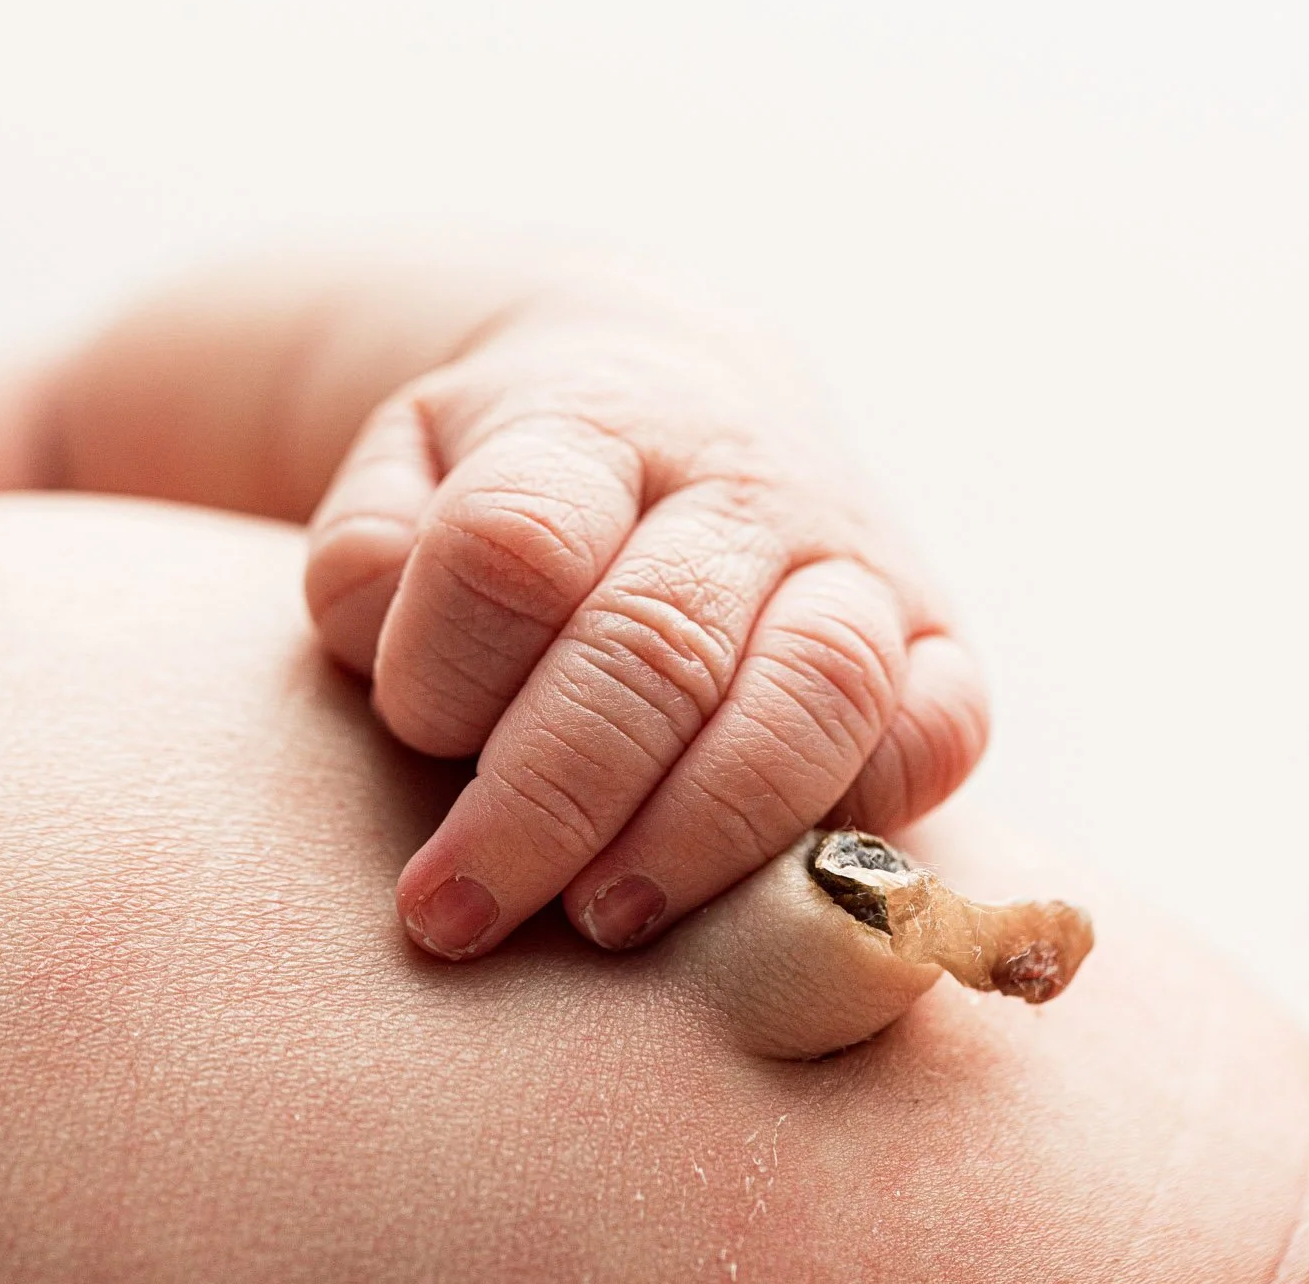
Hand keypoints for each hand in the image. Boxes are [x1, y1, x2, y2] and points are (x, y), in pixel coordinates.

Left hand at [305, 293, 988, 958]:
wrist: (679, 389)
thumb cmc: (519, 476)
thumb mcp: (410, 469)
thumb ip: (370, 557)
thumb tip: (388, 648)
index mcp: (590, 422)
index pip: (516, 543)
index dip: (446, 664)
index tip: (405, 734)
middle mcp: (738, 480)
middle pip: (659, 639)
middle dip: (550, 800)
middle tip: (457, 911)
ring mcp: (851, 551)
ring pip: (816, 686)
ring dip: (705, 830)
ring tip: (606, 920)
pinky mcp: (936, 630)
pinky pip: (937, 734)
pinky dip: (862, 817)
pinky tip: (762, 881)